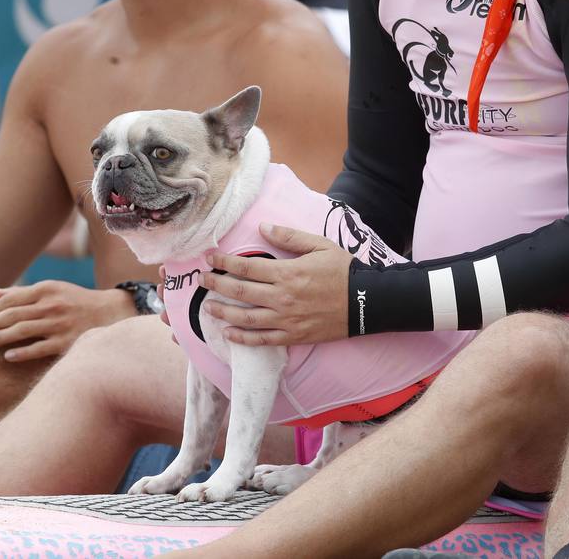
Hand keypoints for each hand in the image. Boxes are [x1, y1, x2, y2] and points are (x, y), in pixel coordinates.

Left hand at [0, 280, 134, 361]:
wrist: (112, 313)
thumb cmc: (75, 301)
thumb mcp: (51, 291)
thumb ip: (21, 294)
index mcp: (47, 289)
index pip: (12, 299)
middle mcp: (52, 305)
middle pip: (13, 315)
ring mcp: (60, 323)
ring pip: (22, 331)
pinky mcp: (68, 341)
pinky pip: (40, 348)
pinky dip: (23, 352)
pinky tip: (8, 357)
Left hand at [202, 224, 350, 345]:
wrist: (366, 302)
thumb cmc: (343, 270)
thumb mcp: (319, 245)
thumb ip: (289, 237)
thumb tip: (262, 227)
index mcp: (287, 273)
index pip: (246, 268)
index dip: (223, 262)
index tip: (209, 258)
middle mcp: (283, 298)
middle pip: (241, 292)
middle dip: (216, 285)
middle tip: (202, 280)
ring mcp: (287, 320)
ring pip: (247, 318)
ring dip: (223, 312)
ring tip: (207, 307)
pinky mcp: (293, 336)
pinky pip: (263, 340)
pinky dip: (243, 338)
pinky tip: (229, 334)